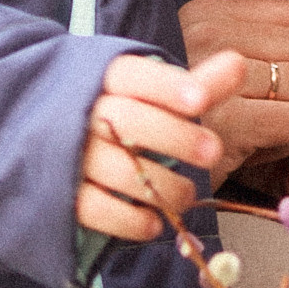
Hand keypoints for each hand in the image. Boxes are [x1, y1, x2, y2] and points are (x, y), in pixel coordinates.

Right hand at [77, 48, 244, 242]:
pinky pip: (97, 210)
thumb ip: (198, 84)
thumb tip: (239, 64)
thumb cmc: (122, 113)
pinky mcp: (64, 194)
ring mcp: (71, 154)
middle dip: (175, 137)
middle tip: (213, 151)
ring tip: (189, 195)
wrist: (49, 138)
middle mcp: (85, 113)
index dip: (167, 87)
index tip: (200, 101)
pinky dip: (130, 221)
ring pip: (117, 170)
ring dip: (163, 187)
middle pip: (129, 121)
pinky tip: (154, 223)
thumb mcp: (154, 94)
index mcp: (105, 79)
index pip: (134, 75)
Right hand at [176, 0, 288, 186]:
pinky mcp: (227, 124)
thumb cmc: (183, 114)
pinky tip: (258, 147)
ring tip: (266, 127)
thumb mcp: (211, 61)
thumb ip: (266, 41)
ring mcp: (216, 79)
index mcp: (206, 14)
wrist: (137, 161)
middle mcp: (208, 37)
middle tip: (288, 106)